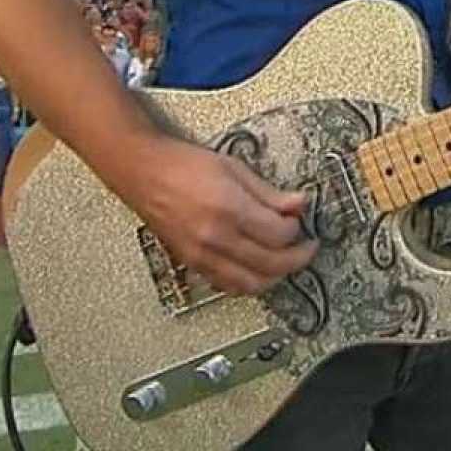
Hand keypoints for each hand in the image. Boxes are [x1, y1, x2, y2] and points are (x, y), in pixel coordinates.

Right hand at [120, 136, 317, 296]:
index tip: (299, 220)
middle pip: (271, 264)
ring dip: (275, 277)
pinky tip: (257, 269)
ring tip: (286, 262)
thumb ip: (269, 192)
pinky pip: (228, 286)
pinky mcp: (192, 263)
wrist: (143, 172)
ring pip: (251, 284)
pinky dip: (248, 283)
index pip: (280, 234)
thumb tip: (298, 204)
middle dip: (297, 258)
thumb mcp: (234, 168)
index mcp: (230, 209)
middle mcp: (216, 237)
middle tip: (307, 248)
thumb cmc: (182, 165)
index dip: (297, 229)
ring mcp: (202, 255)